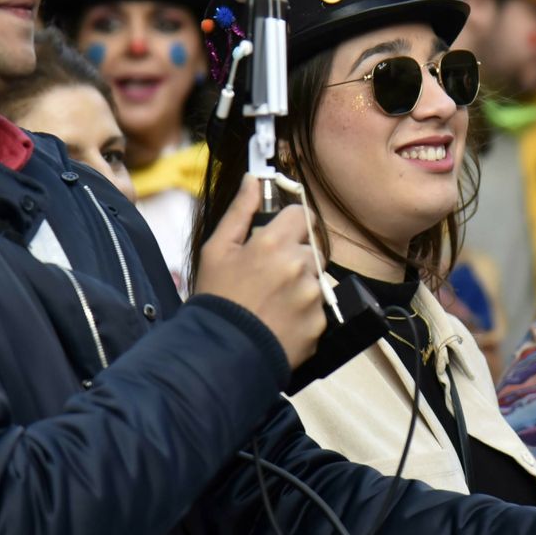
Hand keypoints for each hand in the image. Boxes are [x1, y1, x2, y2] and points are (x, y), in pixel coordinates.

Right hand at [192, 175, 324, 365]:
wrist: (221, 354)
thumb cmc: (216, 299)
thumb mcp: (217, 250)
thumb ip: (240, 212)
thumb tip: (254, 180)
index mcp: (274, 243)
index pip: (301, 215)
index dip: (290, 224)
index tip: (279, 237)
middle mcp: (299, 266)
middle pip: (312, 249)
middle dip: (296, 257)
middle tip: (269, 276)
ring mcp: (312, 296)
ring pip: (316, 279)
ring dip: (301, 285)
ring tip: (272, 302)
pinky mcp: (319, 324)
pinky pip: (318, 309)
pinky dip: (304, 313)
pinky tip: (280, 320)